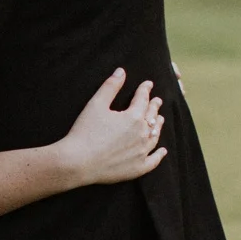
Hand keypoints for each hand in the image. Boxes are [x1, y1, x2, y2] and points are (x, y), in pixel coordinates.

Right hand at [56, 68, 166, 186]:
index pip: (142, 99)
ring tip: (160, 120)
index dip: (145, 90)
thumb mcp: (95, 105)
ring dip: (158, 126)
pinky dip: (159, 155)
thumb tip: (121, 71)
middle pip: (152, 117)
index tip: (147, 84)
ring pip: (155, 136)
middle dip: (154, 107)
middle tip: (157, 100)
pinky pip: (153, 160)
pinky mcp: (138, 168)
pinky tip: (162, 151)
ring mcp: (142, 152)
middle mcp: (142, 134)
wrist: (78, 162)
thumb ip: (110, 87)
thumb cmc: (85, 132)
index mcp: (133, 117)